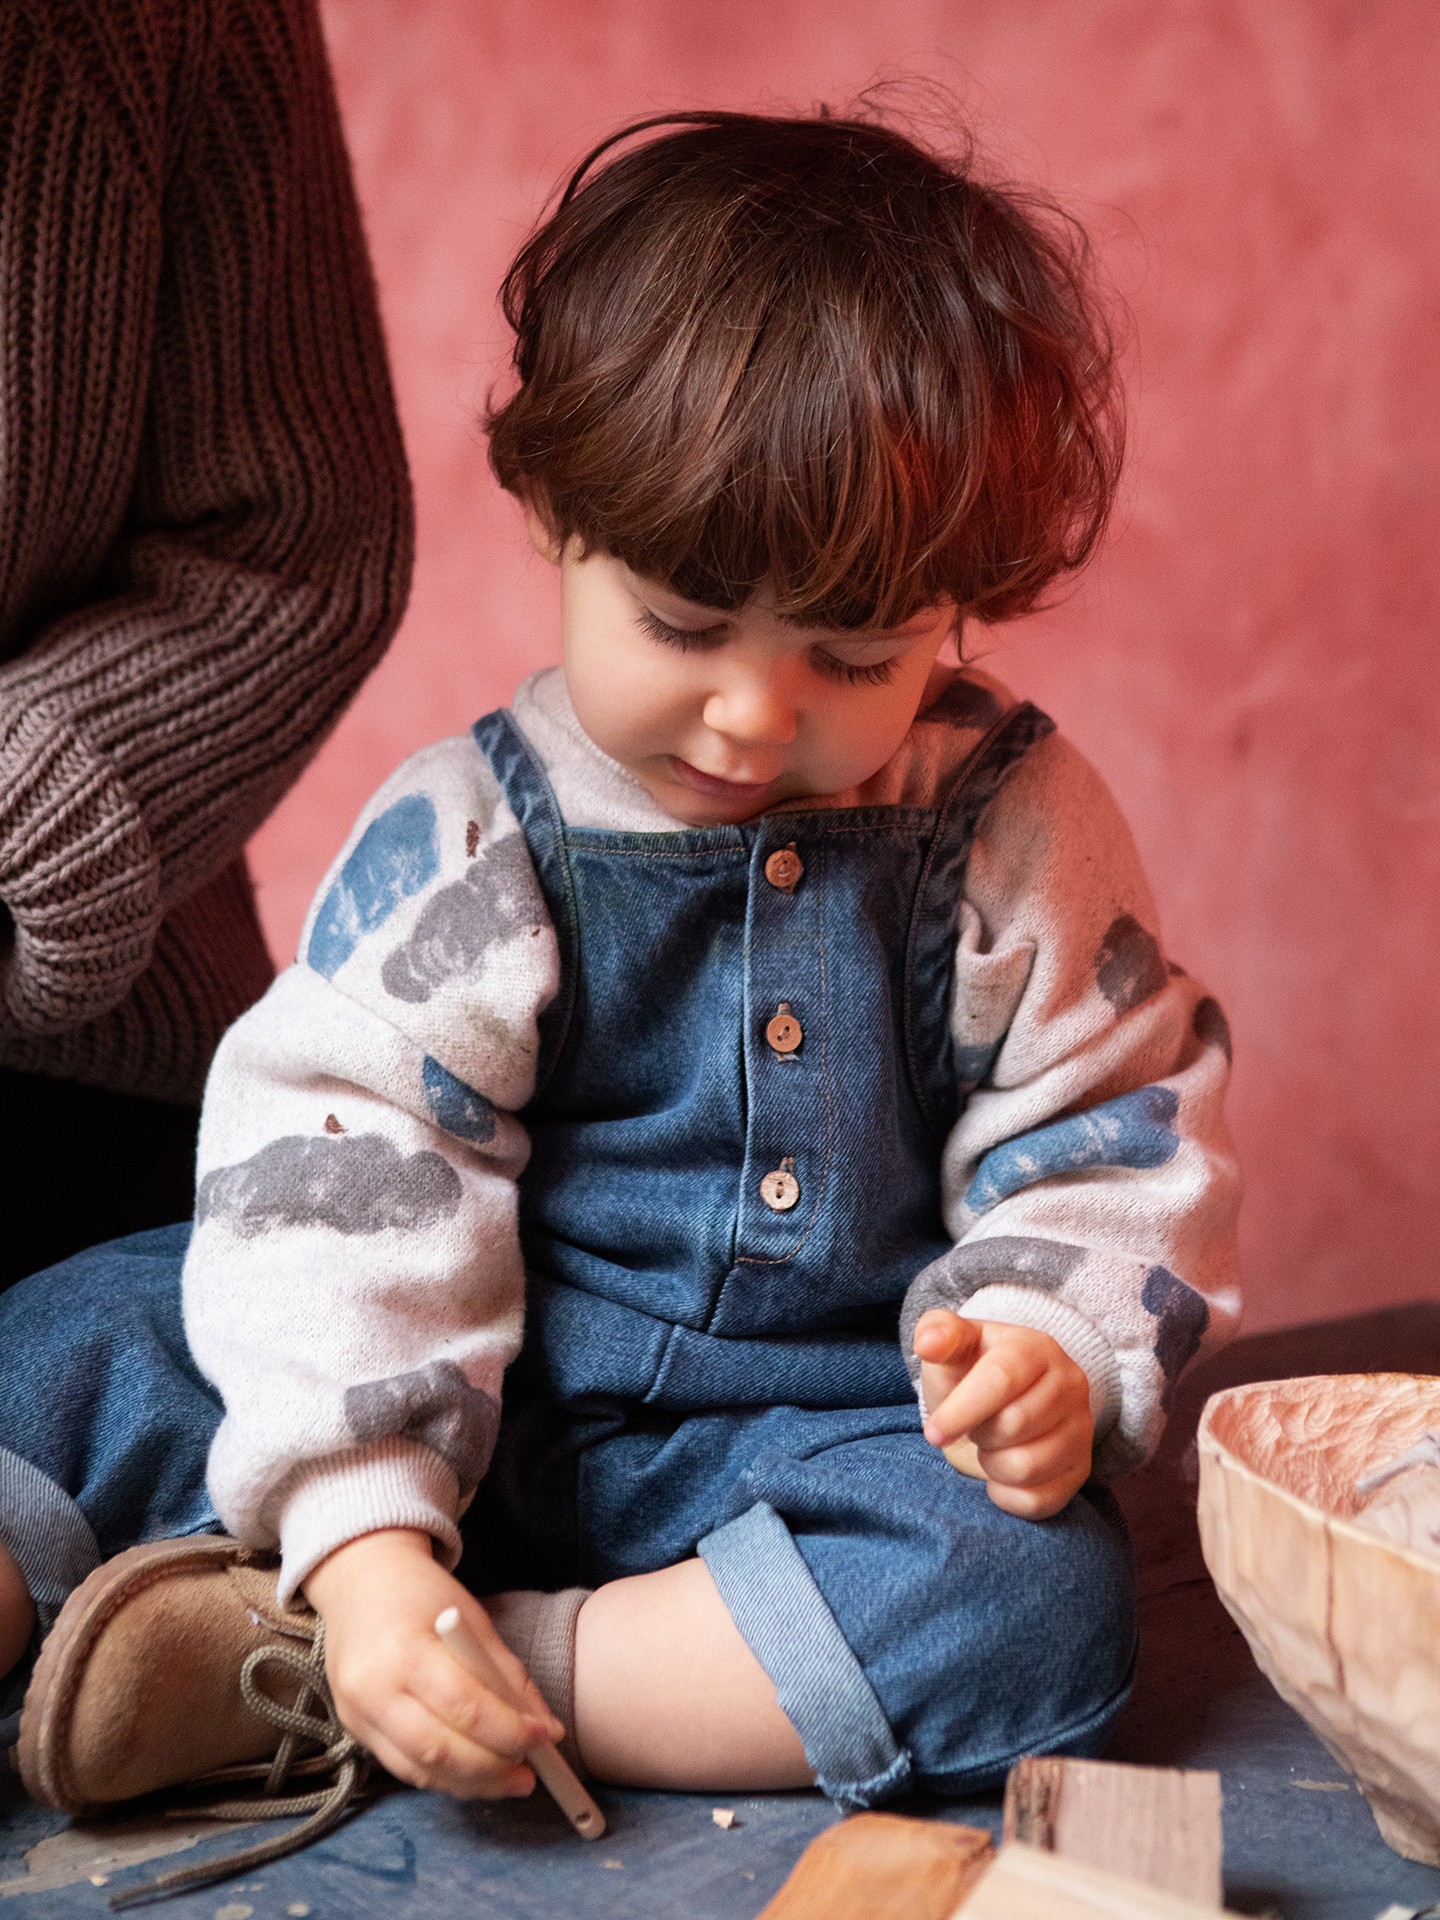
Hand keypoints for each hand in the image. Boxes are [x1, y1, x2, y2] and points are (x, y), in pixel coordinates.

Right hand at [304, 1528, 562, 1796]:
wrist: (360, 1582)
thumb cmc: (421, 1595)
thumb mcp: (473, 1620)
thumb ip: (507, 1675)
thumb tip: (545, 1729)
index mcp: (406, 1649)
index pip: (464, 1706)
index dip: (509, 1730)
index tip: (545, 1739)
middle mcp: (372, 1689)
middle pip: (440, 1750)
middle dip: (493, 1769)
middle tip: (531, 1773)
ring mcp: (357, 1715)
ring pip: (421, 1770)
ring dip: (473, 1783)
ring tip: (511, 1779)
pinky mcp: (354, 1731)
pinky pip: (405, 1768)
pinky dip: (446, 1777)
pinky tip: (475, 1774)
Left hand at [912, 1311, 1093, 1518]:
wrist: (1000, 1402)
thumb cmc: (970, 1372)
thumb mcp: (953, 1347)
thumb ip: (937, 1333)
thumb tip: (928, 1342)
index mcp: (1036, 1347)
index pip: (1001, 1379)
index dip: (962, 1410)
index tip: (933, 1432)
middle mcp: (1069, 1384)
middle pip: (1013, 1426)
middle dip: (978, 1433)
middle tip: (974, 1426)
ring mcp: (1081, 1428)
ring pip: (1026, 1468)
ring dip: (992, 1465)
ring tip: (991, 1445)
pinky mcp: (1080, 1469)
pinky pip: (1039, 1501)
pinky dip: (1007, 1495)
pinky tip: (1002, 1473)